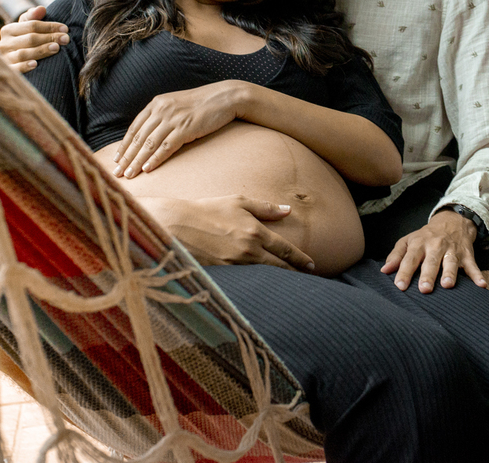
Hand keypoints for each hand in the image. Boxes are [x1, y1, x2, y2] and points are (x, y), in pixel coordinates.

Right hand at [0, 6, 70, 72]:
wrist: (15, 61)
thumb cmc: (25, 40)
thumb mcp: (27, 27)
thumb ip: (33, 17)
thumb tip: (41, 8)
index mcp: (8, 30)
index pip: (31, 25)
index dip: (49, 26)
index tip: (65, 29)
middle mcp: (4, 44)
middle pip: (29, 39)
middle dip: (49, 38)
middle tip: (65, 39)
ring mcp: (5, 58)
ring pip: (23, 53)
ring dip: (41, 50)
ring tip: (56, 48)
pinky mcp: (8, 71)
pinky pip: (16, 69)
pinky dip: (25, 66)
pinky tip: (35, 64)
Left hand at [114, 81, 246, 177]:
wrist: (225, 97)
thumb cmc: (203, 103)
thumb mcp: (177, 105)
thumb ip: (162, 115)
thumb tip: (150, 133)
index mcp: (157, 104)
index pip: (134, 127)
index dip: (124, 145)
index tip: (117, 159)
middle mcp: (161, 110)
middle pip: (138, 138)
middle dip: (126, 157)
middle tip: (116, 173)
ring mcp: (173, 119)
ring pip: (148, 144)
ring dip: (137, 162)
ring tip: (129, 175)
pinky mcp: (186, 128)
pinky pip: (166, 147)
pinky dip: (155, 159)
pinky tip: (147, 169)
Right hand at [139, 195, 314, 270]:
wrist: (175, 225)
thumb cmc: (208, 210)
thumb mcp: (238, 202)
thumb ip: (265, 208)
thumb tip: (288, 210)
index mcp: (255, 232)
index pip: (285, 250)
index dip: (301, 259)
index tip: (312, 266)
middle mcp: (248, 251)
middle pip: (279, 268)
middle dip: (294, 274)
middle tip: (306, 278)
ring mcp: (235, 265)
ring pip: (264, 276)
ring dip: (277, 280)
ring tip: (289, 284)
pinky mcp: (222, 274)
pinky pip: (246, 281)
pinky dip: (257, 284)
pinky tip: (263, 286)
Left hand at [380, 210, 486, 292]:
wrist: (452, 220)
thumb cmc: (426, 236)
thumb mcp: (408, 241)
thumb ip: (396, 255)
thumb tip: (384, 271)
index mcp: (419, 244)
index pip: (410, 259)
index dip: (404, 272)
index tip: (400, 286)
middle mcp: (436, 246)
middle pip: (431, 261)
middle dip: (428, 275)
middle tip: (425, 289)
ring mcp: (452, 250)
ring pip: (451, 262)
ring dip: (450, 273)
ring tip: (447, 285)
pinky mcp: (466, 254)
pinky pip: (473, 266)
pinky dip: (478, 275)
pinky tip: (481, 285)